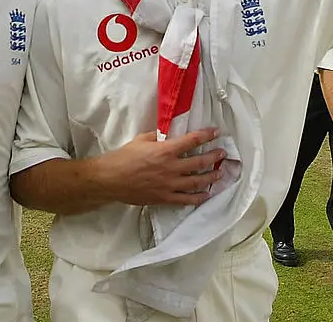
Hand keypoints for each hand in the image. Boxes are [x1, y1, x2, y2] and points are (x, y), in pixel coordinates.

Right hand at [98, 128, 225, 206]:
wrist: (111, 180)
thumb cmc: (123, 157)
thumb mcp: (141, 139)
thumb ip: (157, 136)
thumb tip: (167, 134)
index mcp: (165, 151)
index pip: (191, 141)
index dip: (206, 135)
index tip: (216, 132)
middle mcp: (171, 168)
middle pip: (199, 162)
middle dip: (214, 157)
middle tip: (222, 153)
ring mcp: (169, 185)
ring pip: (197, 182)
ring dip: (211, 177)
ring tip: (220, 173)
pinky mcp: (165, 198)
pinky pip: (186, 199)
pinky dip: (198, 198)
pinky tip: (206, 195)